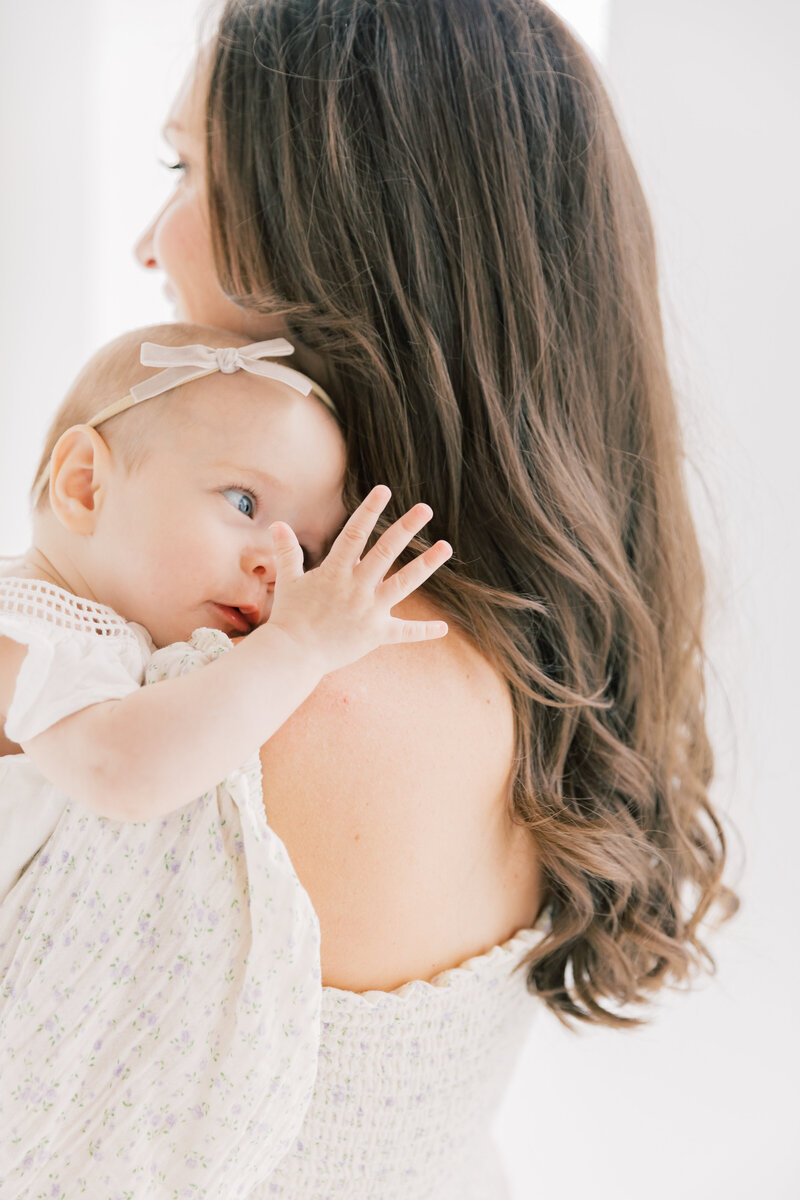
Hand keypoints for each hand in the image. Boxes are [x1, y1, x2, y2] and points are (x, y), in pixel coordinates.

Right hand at [262, 485, 451, 675]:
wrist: (293, 655)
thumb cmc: (289, 617)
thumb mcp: (288, 581)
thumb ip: (288, 552)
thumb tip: (278, 524)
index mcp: (335, 572)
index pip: (355, 534)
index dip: (369, 511)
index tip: (384, 490)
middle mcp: (356, 588)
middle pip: (386, 552)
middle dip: (406, 528)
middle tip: (426, 509)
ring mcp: (369, 611)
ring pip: (403, 584)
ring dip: (426, 564)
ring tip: (446, 547)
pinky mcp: (376, 635)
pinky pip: (404, 633)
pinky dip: (423, 631)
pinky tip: (443, 628)